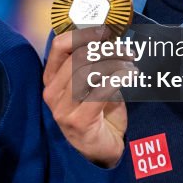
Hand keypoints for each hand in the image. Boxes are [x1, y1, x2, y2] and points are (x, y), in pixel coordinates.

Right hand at [42, 28, 130, 167]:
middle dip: (107, 49)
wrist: (102, 151)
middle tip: (127, 50)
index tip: (105, 31)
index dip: (83, 34)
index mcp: (51, 79)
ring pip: (88, 72)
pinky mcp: (77, 122)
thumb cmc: (99, 114)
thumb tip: (110, 36)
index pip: (60, 46)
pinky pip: (99, 91)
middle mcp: (51, 93)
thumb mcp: (93, 84)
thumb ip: (94, 63)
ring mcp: (62, 109)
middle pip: (78, 57)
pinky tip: (131, 75)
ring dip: (114, 63)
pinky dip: (118, 78)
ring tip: (131, 64)